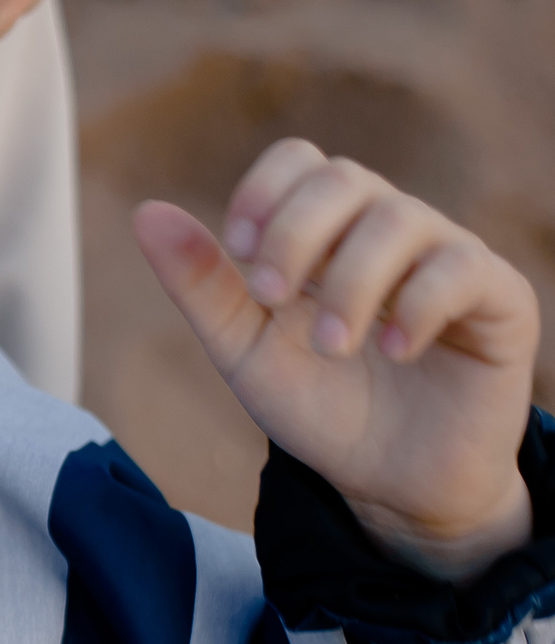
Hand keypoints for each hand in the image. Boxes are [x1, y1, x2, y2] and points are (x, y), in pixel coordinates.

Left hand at [137, 140, 539, 582]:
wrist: (391, 483)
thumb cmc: (321, 409)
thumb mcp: (244, 351)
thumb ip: (201, 285)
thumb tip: (146, 212)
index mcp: (325, 234)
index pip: (300, 160)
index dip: (263, 193)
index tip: (239, 256)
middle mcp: (387, 231)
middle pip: (343, 177)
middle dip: (295, 233)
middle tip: (271, 297)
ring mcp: (446, 259)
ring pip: (400, 218)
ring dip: (350, 282)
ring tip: (332, 347)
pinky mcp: (498, 298)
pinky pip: (462, 266)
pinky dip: (416, 304)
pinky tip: (392, 349)